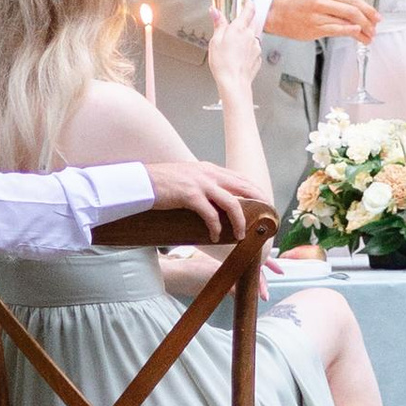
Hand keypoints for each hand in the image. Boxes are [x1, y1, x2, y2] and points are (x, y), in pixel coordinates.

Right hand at [145, 159, 274, 239]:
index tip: (265, 202)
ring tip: (240, 235)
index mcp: (210, 169)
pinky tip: (215, 236)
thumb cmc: (162, 183)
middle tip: (264, 220)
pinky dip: (216, 227)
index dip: (256, 190)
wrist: (141, 181)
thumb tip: (214, 201)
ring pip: (231, 203)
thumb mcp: (187, 178)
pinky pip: (210, 214)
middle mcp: (209, 174)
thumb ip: (203, 185)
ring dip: (239, 221)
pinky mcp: (190, 196)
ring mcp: (200, 184)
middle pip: (244, 187)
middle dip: (258, 203)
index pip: (240, 178)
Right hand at [207, 2, 266, 93]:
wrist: (234, 83)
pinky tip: (237, 57)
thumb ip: (218, 24)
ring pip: (251, 36)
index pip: (249, 9)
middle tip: (233, 28)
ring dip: (244, 38)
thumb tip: (215, 12)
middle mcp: (250, 35)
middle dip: (243, 23)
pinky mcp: (258, 57)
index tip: (246, 1)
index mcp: (239, 28)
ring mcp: (256, 47)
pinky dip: (246, 50)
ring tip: (232, 47)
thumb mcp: (215, 41)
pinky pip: (252, 49)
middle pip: (250, 23)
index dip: (248, 3)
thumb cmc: (223, 64)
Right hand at [263, 0, 379, 42]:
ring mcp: (318, 15)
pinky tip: (357, 34)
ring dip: (362, 31)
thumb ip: (337, 5)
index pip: (353, 0)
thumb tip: (359, 16)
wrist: (278, 14)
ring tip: (369, 38)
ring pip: (346, 21)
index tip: (377, 17)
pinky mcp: (314, 28)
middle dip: (368, 21)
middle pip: (353, 9)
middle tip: (375, 29)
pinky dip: (349, 31)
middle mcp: (323, 1)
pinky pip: (336, 29)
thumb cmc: (300, 8)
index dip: (368, 9)